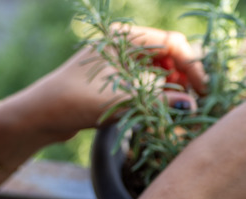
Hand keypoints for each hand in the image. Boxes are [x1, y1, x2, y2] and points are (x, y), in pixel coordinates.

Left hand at [2, 25, 205, 143]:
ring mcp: (123, 60)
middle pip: (171, 54)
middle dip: (187, 76)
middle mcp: (125, 43)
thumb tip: (192, 105)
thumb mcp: (123, 99)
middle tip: (197, 101)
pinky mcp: (121, 77)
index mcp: (124, 37)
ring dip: (177, 86)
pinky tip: (169, 108)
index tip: (202, 90)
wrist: (42, 115)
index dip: (192, 65)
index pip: (173, 42)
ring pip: (164, 68)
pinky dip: (164, 92)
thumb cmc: (77, 101)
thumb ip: (160, 100)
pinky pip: (153, 79)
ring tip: (184, 107)